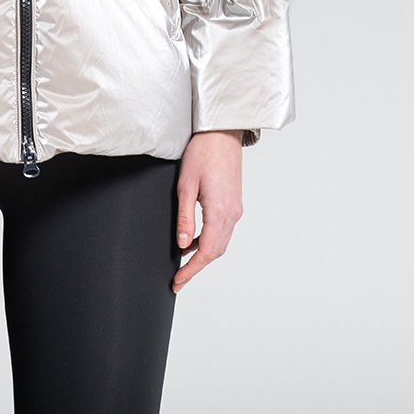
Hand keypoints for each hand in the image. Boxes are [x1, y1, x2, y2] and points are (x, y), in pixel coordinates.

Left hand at [173, 129, 242, 293]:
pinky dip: (209, 240)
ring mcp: (236, 208)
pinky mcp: (234, 202)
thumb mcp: (186, 184)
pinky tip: (193, 239)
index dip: (191, 270)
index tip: (178, 281)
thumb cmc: (203, 152)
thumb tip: (182, 244)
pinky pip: (223, 229)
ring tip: (183, 262)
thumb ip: (185, 217)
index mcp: (220, 210)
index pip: (207, 252)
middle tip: (178, 278)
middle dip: (196, 267)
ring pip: (221, 242)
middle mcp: (232, 213)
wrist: (222, 132)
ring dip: (204, 254)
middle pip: (216, 251)